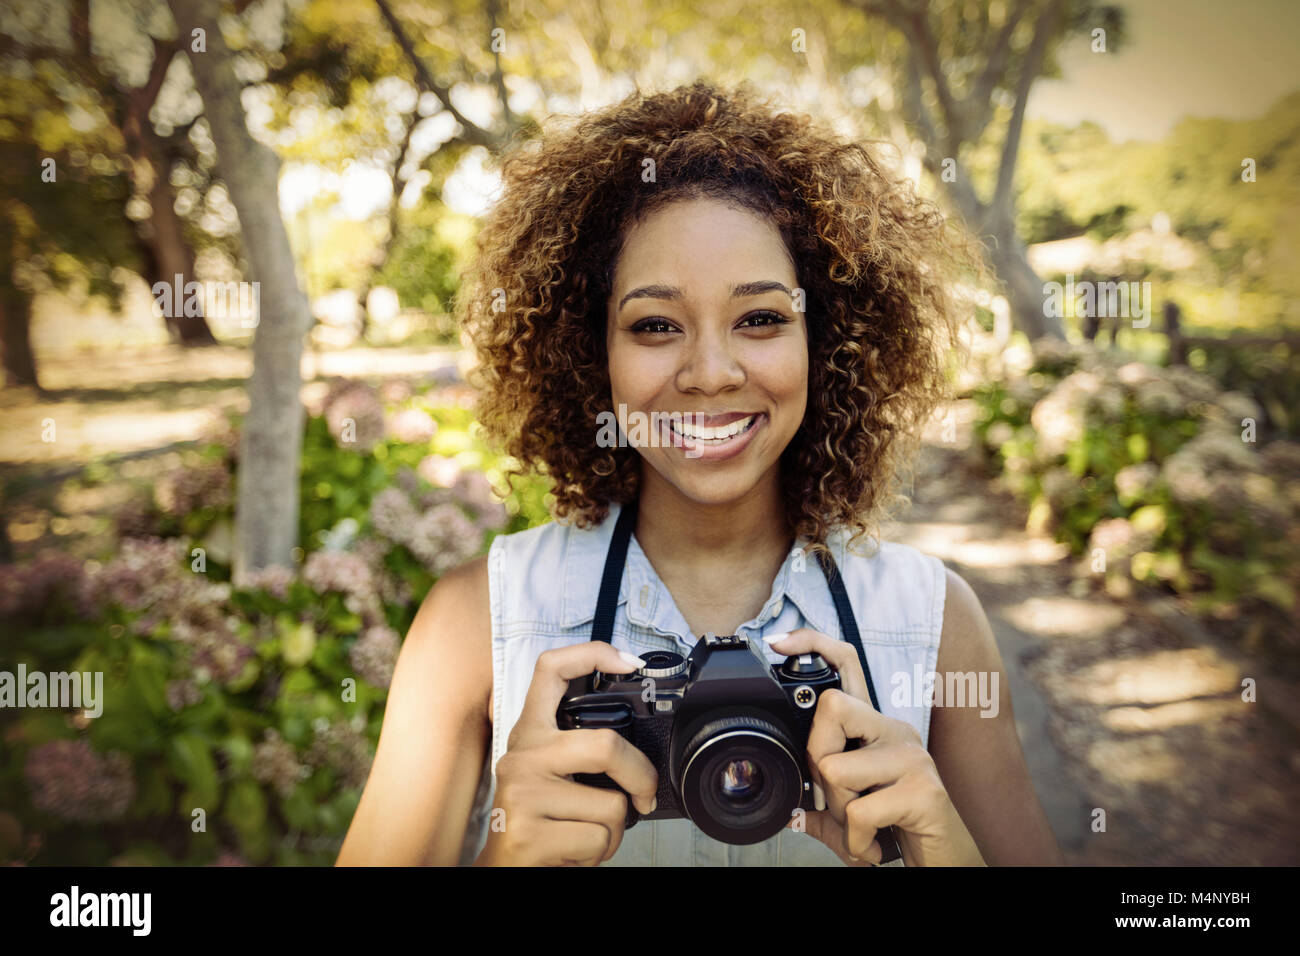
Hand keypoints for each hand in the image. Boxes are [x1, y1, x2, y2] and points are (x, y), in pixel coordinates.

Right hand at [474, 642, 659, 865]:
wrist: (503, 870)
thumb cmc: (538, 821)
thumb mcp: (548, 774)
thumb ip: (577, 752)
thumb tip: (636, 749)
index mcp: (530, 732)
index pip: (550, 669)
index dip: (592, 654)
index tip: (628, 663)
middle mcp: (522, 756)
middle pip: (605, 745)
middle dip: (640, 775)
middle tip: (644, 794)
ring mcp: (522, 795)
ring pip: (611, 806)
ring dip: (614, 831)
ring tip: (585, 832)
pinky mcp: (528, 835)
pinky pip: (598, 839)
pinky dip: (599, 854)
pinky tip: (573, 852)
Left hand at [767, 629, 984, 866]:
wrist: (947, 862)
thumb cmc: (896, 829)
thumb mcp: (851, 810)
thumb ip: (822, 801)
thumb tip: (790, 807)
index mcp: (875, 727)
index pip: (847, 664)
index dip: (813, 644)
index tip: (779, 642)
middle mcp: (895, 731)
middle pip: (831, 708)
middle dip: (817, 762)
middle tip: (837, 799)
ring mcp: (913, 758)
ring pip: (836, 769)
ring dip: (838, 813)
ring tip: (861, 828)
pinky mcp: (924, 791)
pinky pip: (859, 812)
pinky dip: (855, 840)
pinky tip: (872, 845)